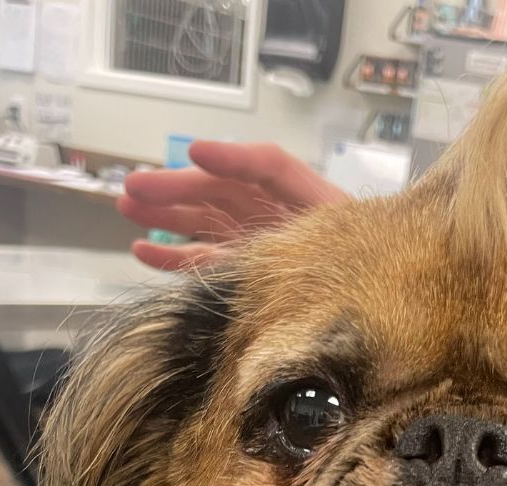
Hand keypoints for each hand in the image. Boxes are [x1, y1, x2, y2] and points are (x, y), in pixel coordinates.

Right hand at [118, 140, 347, 270]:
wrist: (380, 309)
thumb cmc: (368, 263)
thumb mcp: (341, 231)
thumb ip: (308, 213)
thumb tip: (264, 207)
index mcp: (307, 197)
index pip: (268, 167)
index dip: (233, 158)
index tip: (195, 154)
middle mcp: (278, 215)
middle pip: (222, 192)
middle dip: (177, 188)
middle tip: (134, 186)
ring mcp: (259, 244)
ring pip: (206, 222)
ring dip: (166, 214)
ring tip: (126, 206)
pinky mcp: (247, 273)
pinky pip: (207, 261)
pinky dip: (175, 257)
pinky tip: (143, 249)